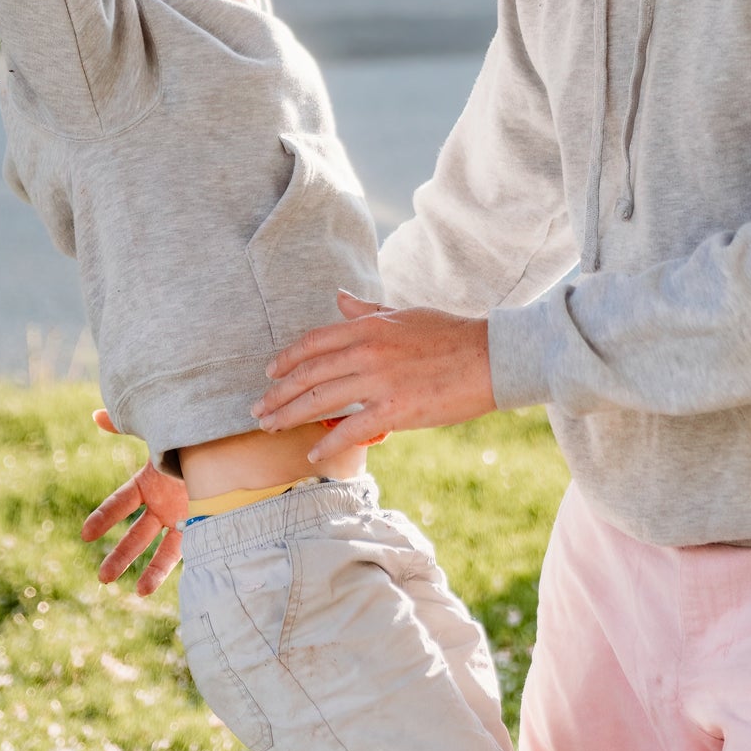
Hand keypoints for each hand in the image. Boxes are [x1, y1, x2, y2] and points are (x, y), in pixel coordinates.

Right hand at [80, 408, 186, 595]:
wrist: (232, 447)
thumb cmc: (193, 439)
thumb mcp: (162, 432)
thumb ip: (129, 427)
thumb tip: (97, 414)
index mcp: (149, 483)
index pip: (121, 502)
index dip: (105, 516)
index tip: (86, 534)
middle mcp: (162, 504)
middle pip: (137, 534)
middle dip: (121, 555)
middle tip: (104, 578)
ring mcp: (181, 517)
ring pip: (161, 548)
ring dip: (149, 570)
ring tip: (138, 592)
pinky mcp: (201, 524)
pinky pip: (187, 548)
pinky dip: (177, 564)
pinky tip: (171, 581)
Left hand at [253, 291, 495, 460]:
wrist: (492, 357)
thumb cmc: (452, 334)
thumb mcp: (405, 314)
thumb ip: (368, 310)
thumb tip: (338, 297)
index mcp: (370, 326)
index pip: (314, 342)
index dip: (287, 358)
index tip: (269, 373)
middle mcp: (367, 351)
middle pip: (309, 374)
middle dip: (278, 393)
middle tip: (258, 408)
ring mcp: (379, 381)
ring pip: (321, 401)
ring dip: (290, 416)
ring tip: (271, 427)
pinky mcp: (395, 410)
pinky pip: (351, 429)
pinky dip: (328, 443)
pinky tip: (312, 453)